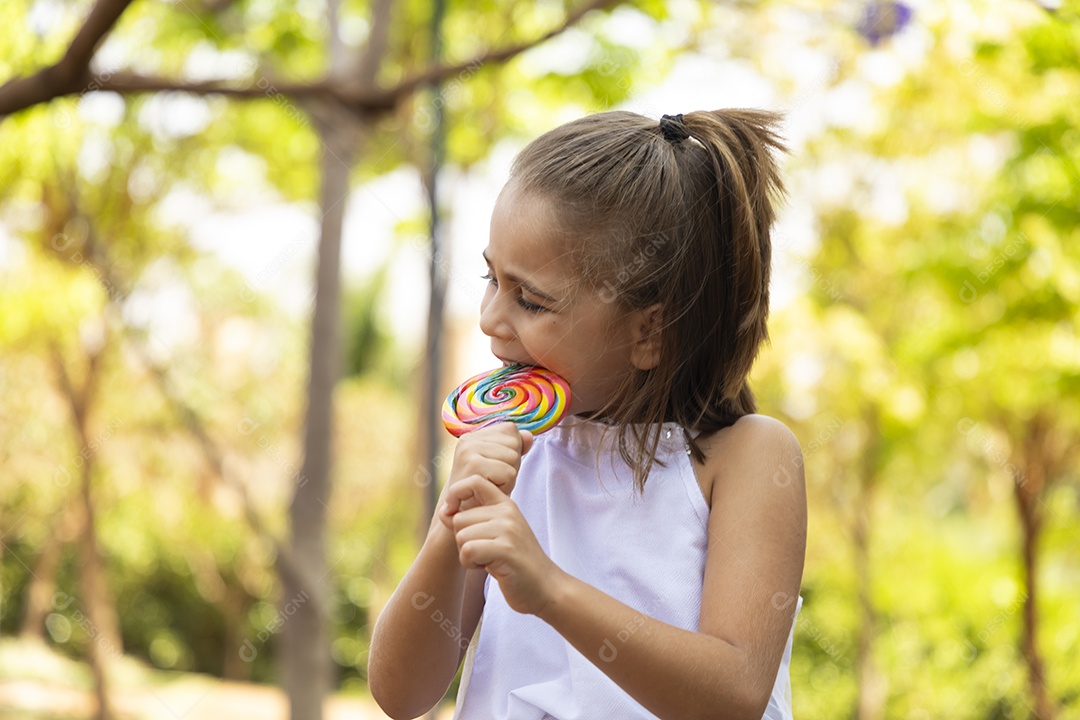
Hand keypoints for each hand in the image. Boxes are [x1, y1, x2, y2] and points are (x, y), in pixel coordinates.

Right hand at [438, 422, 532, 531]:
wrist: (462, 519)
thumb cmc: (482, 493)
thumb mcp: (501, 466)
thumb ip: (515, 448)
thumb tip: (529, 436)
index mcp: (474, 436)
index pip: (510, 430)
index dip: (511, 451)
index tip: (495, 468)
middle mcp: (468, 440)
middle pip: (514, 443)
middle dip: (510, 465)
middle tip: (492, 480)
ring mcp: (468, 450)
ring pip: (513, 457)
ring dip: (508, 477)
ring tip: (491, 486)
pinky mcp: (472, 465)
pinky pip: (508, 472)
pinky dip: (505, 486)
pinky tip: (490, 492)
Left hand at [444, 474, 562, 615]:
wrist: (544, 586)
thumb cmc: (515, 562)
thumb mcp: (493, 535)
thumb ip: (470, 521)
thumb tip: (444, 511)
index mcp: (505, 504)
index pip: (474, 481)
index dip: (456, 493)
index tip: (452, 511)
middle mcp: (507, 512)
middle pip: (459, 519)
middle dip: (463, 540)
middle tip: (485, 551)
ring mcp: (508, 529)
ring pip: (461, 536)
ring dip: (467, 555)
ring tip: (489, 560)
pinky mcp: (505, 548)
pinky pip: (468, 551)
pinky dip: (471, 564)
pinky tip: (489, 567)